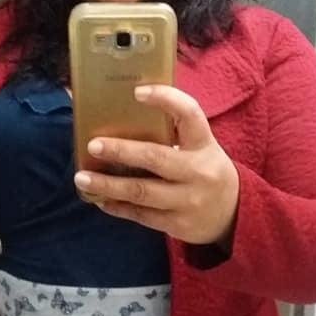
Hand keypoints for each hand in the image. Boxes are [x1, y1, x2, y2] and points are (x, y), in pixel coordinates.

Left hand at [74, 84, 239, 245]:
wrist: (232, 215)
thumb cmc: (205, 170)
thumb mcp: (201, 148)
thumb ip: (173, 134)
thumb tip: (123, 116)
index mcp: (204, 144)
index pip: (190, 114)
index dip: (166, 100)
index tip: (138, 92)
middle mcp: (198, 171)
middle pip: (156, 158)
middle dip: (121, 150)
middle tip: (93, 144)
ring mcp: (188, 200)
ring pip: (142, 191)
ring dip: (108, 184)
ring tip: (82, 177)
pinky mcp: (177, 224)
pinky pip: (141, 215)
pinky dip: (117, 207)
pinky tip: (99, 199)